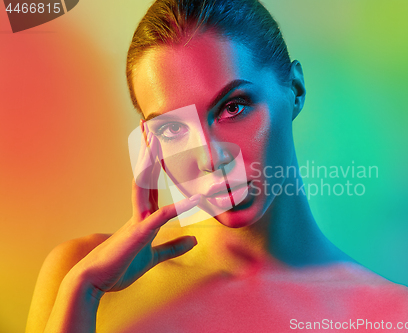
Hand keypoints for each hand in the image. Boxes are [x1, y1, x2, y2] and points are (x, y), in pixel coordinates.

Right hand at [67, 120, 199, 293]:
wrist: (95, 284)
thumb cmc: (119, 268)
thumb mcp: (153, 257)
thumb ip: (173, 247)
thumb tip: (194, 240)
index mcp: (142, 215)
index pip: (151, 183)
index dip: (155, 162)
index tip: (157, 143)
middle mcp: (139, 212)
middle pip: (145, 175)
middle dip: (148, 151)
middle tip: (151, 126)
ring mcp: (138, 220)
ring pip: (145, 185)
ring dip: (151, 163)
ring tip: (156, 140)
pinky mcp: (139, 234)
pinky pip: (162, 216)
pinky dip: (179, 207)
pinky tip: (196, 199)